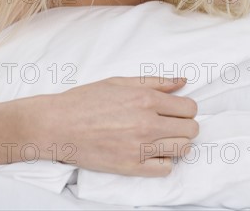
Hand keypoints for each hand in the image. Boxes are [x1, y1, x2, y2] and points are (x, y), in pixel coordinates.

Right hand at [34, 76, 197, 176]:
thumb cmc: (86, 100)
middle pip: (191, 129)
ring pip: (183, 149)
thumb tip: (182, 81)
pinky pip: (165, 169)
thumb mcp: (120, 82)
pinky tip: (151, 152)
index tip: (176, 109)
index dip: (186, 108)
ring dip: (177, 142)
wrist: (58, 124)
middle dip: (184, 124)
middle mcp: (147, 123)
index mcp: (145, 98)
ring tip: (162, 137)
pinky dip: (163, 161)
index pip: (189, 108)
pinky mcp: (130, 167)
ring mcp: (140, 147)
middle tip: (170, 123)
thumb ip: (155, 82)